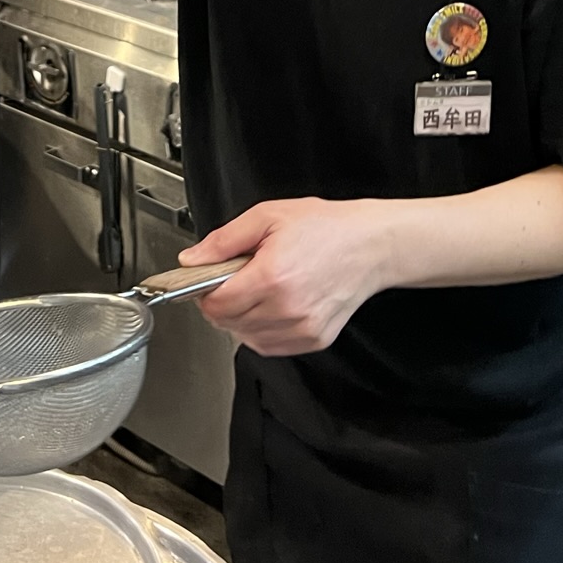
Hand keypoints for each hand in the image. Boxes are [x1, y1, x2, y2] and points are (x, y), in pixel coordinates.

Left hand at [179, 198, 391, 356]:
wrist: (370, 245)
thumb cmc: (325, 227)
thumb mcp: (267, 216)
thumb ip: (223, 241)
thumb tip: (191, 260)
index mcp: (272, 277)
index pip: (216, 304)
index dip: (204, 291)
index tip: (209, 279)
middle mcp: (287, 309)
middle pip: (228, 323)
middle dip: (222, 302)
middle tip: (237, 277)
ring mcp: (302, 328)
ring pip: (246, 338)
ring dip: (241, 317)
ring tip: (259, 288)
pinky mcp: (313, 340)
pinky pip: (269, 345)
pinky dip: (261, 330)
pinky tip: (272, 305)